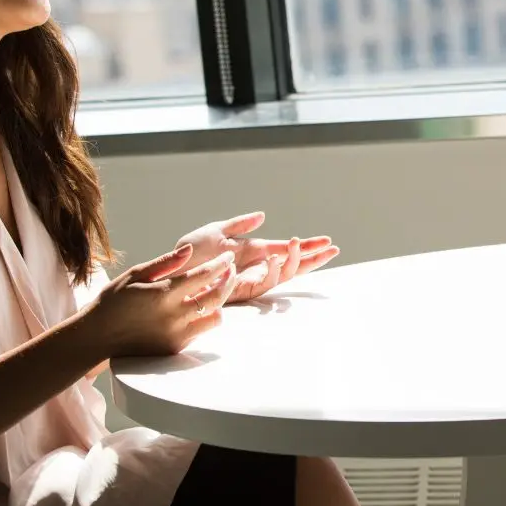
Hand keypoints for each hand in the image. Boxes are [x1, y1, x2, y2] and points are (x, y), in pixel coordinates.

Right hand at [83, 245, 236, 357]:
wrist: (97, 337)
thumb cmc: (113, 301)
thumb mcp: (134, 275)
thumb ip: (165, 262)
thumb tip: (190, 249)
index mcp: (163, 293)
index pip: (203, 275)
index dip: (220, 264)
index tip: (227, 257)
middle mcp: (173, 315)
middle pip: (217, 296)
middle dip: (228, 280)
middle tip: (230, 271)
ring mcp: (176, 334)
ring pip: (214, 316)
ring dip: (219, 301)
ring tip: (215, 289)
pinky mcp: (175, 348)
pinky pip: (201, 331)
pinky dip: (205, 318)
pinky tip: (199, 307)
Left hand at [176, 212, 338, 303]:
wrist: (172, 268)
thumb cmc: (191, 252)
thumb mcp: (218, 230)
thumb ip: (240, 223)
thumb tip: (263, 215)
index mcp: (256, 252)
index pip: (289, 251)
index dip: (309, 247)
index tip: (330, 242)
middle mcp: (258, 267)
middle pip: (294, 266)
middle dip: (313, 258)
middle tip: (332, 248)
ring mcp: (251, 280)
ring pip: (282, 275)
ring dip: (292, 260)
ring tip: (294, 241)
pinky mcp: (241, 290)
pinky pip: (262, 283)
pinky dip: (271, 271)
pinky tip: (275, 257)